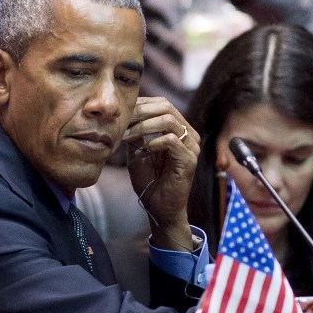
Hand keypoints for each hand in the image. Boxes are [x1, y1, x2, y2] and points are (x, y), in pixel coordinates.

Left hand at [123, 97, 200, 250]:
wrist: (159, 208)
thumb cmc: (150, 181)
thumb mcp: (138, 152)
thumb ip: (135, 133)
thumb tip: (123, 115)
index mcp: (178, 130)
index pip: (162, 104)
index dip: (141, 104)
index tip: (121, 113)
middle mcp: (189, 135)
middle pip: (166, 106)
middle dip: (140, 111)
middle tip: (122, 121)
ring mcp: (191, 147)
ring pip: (169, 120)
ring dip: (144, 125)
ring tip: (128, 135)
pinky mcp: (189, 160)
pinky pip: (172, 140)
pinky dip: (154, 141)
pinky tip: (143, 150)